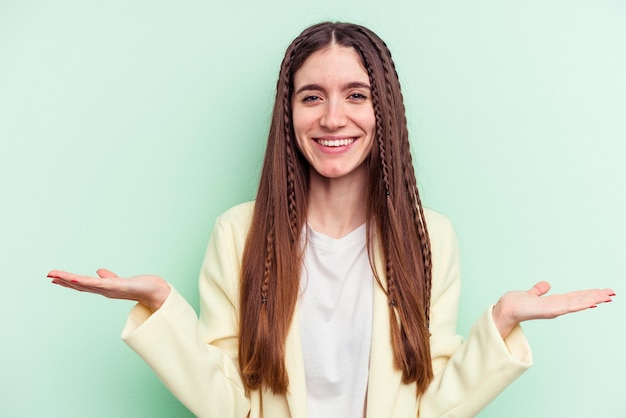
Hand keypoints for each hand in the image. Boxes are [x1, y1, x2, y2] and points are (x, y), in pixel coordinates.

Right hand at [47, 268, 170, 311]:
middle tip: (49, 275)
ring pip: (85, 285)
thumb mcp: (121, 281)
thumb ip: (109, 277)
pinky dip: (85, 282)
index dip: (69, 282)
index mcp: (105, 288)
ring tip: (55, 276)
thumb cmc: (141, 287)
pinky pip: (98, 284)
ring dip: (69, 280)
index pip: (83, 285)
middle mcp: (105, 291)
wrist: (157, 292)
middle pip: (80, 286)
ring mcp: (110, 290)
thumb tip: (99, 271)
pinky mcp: (117, 287)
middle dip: (64, 281)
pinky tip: (74, 278)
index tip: (55, 278)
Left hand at [492, 281, 615, 337]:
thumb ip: (538, 290)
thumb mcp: (530, 294)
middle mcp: (557, 307)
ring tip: (608, 296)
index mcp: (554, 302)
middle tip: (612, 293)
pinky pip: (568, 306)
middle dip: (596, 296)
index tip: (601, 293)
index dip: (588, 295)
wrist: (506, 309)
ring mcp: (555, 310)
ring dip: (593, 299)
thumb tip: (546, 284)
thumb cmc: (516, 303)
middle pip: (580, 300)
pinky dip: (581, 304)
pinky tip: (592, 302)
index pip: (575, 297)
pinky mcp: (550, 311)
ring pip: (578, 303)